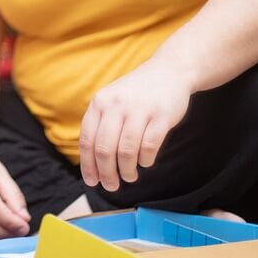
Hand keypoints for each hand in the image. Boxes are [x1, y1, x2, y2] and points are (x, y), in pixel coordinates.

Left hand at [78, 60, 191, 191]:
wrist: (169, 71)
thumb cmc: (137, 93)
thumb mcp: (111, 100)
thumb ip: (100, 125)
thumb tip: (92, 163)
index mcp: (100, 103)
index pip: (87, 140)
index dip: (88, 165)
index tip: (92, 181)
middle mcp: (116, 105)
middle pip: (105, 149)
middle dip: (107, 173)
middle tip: (112, 186)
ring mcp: (139, 109)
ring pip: (126, 151)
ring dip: (127, 170)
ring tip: (129, 177)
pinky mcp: (161, 116)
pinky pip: (149, 147)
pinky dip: (145, 160)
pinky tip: (145, 162)